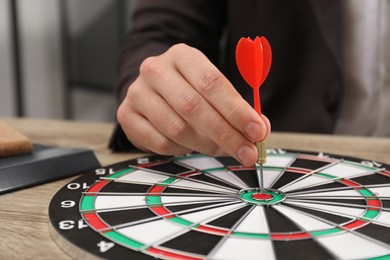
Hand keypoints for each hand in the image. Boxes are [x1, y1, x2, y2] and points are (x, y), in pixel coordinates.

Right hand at [117, 43, 270, 165]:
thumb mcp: (213, 89)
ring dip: (206, 145)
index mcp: (182, 56)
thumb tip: (260, 129)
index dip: (236, 110)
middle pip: (194, 107)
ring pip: (177, 128)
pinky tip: (190, 144)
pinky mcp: (127, 115)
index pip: (211, 83)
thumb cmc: (189, 89)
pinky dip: (182, 149)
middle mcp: (155, 70)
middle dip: (226, 134)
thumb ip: (237, 107)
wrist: (153, 88)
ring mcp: (138, 92)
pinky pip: (161, 142)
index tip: (256, 131)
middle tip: (247, 152)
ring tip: (219, 148)